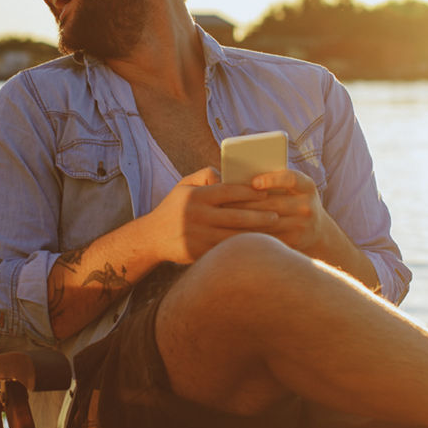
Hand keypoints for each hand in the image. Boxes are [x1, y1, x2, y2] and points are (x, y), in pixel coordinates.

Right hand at [145, 166, 279, 263]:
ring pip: (234, 235)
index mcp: (196, 196)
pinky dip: (243, 248)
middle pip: (236, 215)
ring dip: (256, 233)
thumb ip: (205, 175)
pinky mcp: (198, 252)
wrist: (151, 238)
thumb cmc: (173, 208)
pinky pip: (226, 249)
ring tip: (271, 231)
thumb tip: (227, 174)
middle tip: (276, 214)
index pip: (228, 191)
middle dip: (259, 215)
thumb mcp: (183, 185)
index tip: (265, 192)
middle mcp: (197, 215)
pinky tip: (255, 245)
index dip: (249, 192)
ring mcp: (198, 236)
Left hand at [227, 168, 327, 253]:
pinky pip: (267, 237)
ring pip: (267, 222)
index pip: (291, 178)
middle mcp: (308, 206)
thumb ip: (272, 180)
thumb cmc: (292, 200)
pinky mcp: (294, 241)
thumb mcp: (291, 188)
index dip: (272, 179)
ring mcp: (303, 225)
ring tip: (221, 215)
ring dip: (243, 219)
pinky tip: (232, 230)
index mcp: (307, 186)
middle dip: (245, 202)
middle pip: (273, 204)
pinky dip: (249, 233)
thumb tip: (242, 175)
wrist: (316, 229)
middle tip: (221, 201)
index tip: (253, 182)